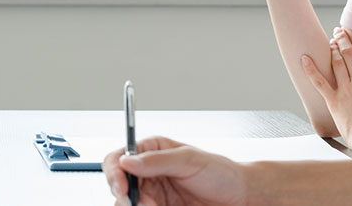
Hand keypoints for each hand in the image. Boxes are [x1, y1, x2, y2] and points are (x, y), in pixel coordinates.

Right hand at [103, 136, 246, 205]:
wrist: (237, 197)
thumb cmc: (220, 173)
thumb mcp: (190, 160)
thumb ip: (158, 160)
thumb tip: (128, 160)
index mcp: (153, 151)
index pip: (119, 158)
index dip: (115, 172)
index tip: (123, 187)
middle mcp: (148, 172)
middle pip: (117, 185)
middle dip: (126, 196)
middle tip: (144, 203)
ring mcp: (151, 194)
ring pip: (125, 204)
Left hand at [300, 16, 351, 150]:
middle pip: (350, 53)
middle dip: (344, 39)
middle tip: (339, 31)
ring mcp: (346, 90)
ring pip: (337, 63)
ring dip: (333, 49)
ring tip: (331, 40)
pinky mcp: (334, 101)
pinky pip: (320, 82)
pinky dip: (311, 69)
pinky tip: (304, 58)